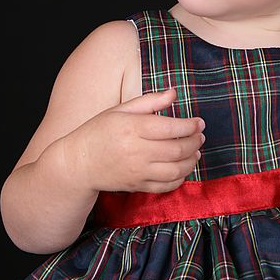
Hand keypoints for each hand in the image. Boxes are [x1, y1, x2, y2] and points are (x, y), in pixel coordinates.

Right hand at [64, 88, 205, 193]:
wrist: (78, 163)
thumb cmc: (100, 131)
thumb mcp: (121, 110)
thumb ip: (150, 101)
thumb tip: (174, 93)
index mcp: (133, 128)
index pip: (171, 128)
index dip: (191, 126)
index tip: (200, 122)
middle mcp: (136, 151)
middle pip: (177, 149)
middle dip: (195, 142)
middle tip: (201, 136)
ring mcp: (137, 172)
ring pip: (176, 170)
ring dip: (192, 161)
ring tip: (196, 151)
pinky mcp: (137, 186)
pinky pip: (166, 186)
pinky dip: (180, 178)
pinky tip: (184, 167)